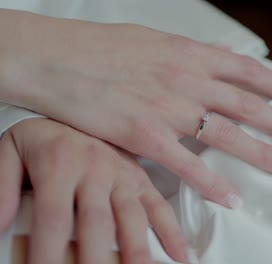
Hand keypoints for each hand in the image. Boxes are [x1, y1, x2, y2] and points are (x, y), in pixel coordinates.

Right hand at [0, 10, 271, 207]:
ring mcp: (169, 109)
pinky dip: (213, 184)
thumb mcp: (153, 39)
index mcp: (188, 55)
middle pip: (247, 105)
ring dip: (261, 154)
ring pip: (227, 135)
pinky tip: (233, 198)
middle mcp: (186, 80)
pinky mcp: (146, 136)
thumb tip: (221, 54)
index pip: (245, 70)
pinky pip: (188, 165)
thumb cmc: (101, 47)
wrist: (57, 58)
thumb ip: (191, 51)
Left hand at [0, 118, 189, 263]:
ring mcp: (123, 175)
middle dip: (97, 259)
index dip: (47, 252)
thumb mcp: (11, 150)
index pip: (52, 218)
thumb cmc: (44, 131)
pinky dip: (172, 232)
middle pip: (97, 223)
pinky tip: (180, 255)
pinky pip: (159, 205)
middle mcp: (96, 171)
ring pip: (133, 217)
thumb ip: (2, 187)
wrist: (75, 95)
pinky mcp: (140, 178)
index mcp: (61, 165)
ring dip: (138, 251)